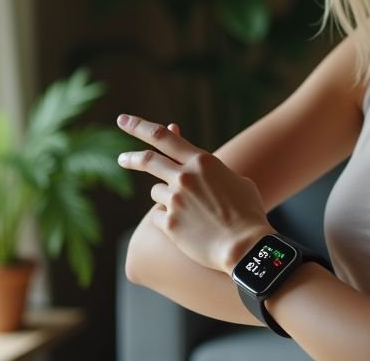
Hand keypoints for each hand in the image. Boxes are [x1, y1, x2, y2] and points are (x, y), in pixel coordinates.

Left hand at [116, 115, 275, 273]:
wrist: (246, 247)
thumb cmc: (247, 214)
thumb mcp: (237, 181)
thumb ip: (216, 170)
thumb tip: (202, 164)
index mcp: (202, 162)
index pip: (163, 137)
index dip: (139, 126)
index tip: (123, 120)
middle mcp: (185, 177)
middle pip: (148, 160)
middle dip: (131, 158)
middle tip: (122, 159)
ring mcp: (175, 200)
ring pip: (156, 192)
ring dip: (166, 198)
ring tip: (189, 214)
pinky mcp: (169, 223)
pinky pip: (158, 216)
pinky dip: (168, 220)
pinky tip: (186, 229)